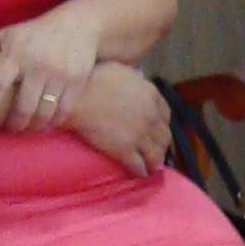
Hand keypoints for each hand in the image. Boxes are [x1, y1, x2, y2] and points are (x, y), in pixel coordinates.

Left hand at [0, 12, 103, 133]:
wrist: (80, 24)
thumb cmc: (37, 31)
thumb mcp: (9, 33)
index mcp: (16, 54)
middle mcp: (37, 65)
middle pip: (23, 105)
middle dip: (15, 123)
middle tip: (10, 129)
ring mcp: (58, 74)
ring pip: (44, 111)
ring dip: (34, 125)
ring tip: (28, 128)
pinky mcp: (76, 81)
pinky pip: (63, 109)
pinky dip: (54, 121)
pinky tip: (46, 124)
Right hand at [61, 62, 170, 176]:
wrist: (78, 97)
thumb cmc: (94, 77)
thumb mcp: (123, 70)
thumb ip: (135, 80)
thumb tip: (137, 82)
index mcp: (151, 95)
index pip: (166, 113)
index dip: (163, 123)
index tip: (159, 128)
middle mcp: (151, 117)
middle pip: (164, 136)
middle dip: (163, 145)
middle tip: (159, 151)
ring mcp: (140, 135)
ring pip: (155, 154)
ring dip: (155, 162)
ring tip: (152, 167)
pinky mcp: (126, 151)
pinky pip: (138, 165)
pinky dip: (141, 172)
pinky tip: (140, 175)